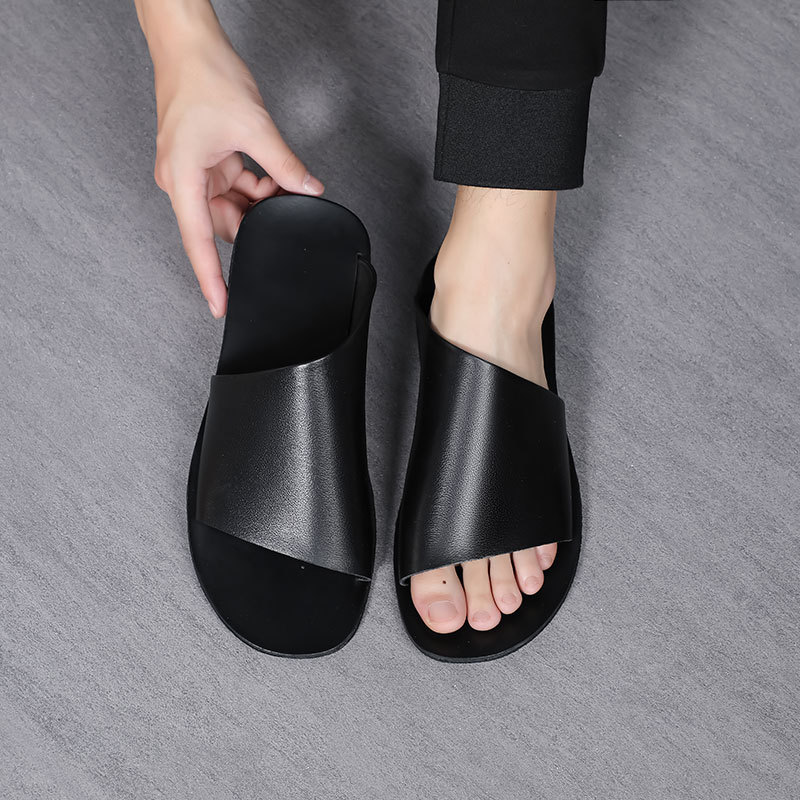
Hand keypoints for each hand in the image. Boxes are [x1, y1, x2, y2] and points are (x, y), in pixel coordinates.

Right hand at [151, 27, 322, 316]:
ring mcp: (195, 172)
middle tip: (284, 213)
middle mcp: (183, 181)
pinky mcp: (207, 161)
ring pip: (230, 207)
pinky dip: (255, 188)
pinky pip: (233, 188)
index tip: (220, 305)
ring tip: (281, 188)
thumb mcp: (254, 127)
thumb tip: (308, 189)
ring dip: (258, 204)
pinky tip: (274, 180)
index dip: (211, 278)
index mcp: (182, 180)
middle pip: (221, 224)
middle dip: (254, 223)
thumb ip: (283, 165)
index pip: (198, 242)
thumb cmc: (204, 77)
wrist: (189, 44)